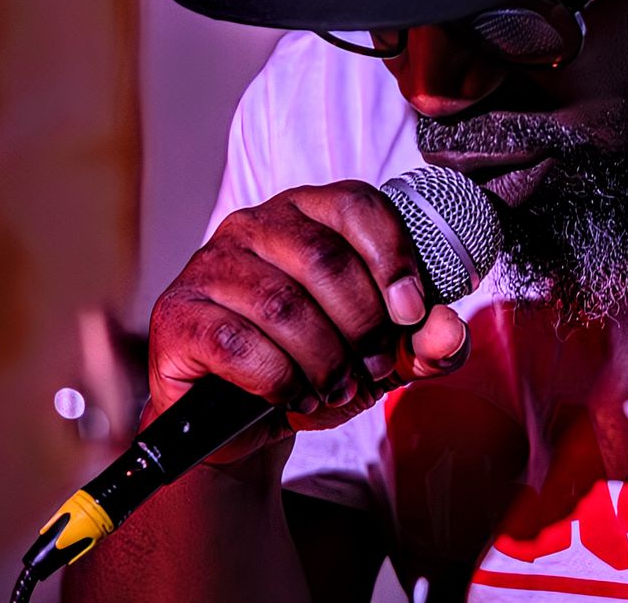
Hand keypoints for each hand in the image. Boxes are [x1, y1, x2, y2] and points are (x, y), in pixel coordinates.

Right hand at [144, 181, 470, 462]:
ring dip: (324, 359)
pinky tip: (295, 395)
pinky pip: (238, 343)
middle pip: (323, 259)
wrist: (242, 422)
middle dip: (362, 324)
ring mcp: (209, 266)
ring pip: (283, 305)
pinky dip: (280, 379)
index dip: (393, 257)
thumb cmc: (313, 366)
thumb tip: (449, 333)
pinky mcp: (178, 315)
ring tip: (336, 387)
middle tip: (374, 367)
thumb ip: (422, 341)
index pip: (356, 206)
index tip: (412, 311)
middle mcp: (253, 226)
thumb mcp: (381, 355)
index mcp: (307, 213)